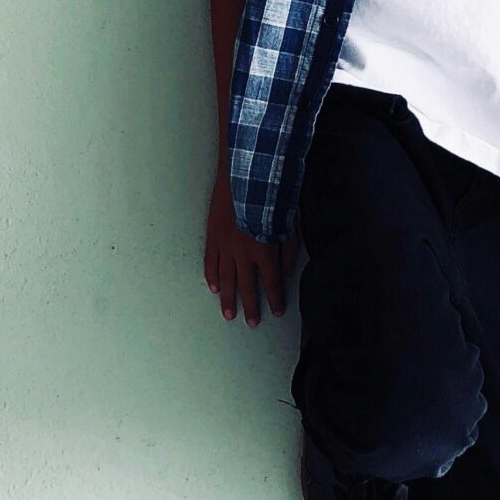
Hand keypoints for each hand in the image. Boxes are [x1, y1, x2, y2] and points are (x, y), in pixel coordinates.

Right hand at [203, 180, 289, 324]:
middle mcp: (243, 253)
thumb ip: (287, 250)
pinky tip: (214, 287)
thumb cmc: (270, 197)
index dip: (274, 299)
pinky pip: (211, 262)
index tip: (277, 312)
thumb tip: (285, 271)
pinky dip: (212, 276)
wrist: (243, 176)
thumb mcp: (288, 223)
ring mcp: (225, 246)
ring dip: (227, 298)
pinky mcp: (213, 236)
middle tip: (251, 323)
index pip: (271, 282)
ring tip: (228, 314)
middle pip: (247, 286)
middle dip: (251, 306)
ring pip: (226, 279)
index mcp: (264, 251)